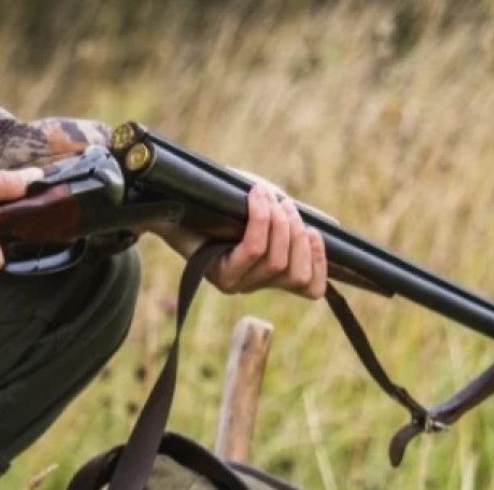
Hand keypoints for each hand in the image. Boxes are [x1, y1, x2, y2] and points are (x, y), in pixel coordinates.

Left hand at [154, 183, 327, 298]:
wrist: (171, 207)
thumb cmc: (218, 206)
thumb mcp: (262, 213)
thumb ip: (288, 222)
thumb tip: (322, 226)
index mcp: (270, 275)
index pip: (310, 288)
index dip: (321, 262)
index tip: (315, 232)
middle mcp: (255, 285)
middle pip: (295, 272)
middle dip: (297, 233)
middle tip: (285, 205)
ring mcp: (237, 284)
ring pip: (276, 261)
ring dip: (280, 223)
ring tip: (268, 197)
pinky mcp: (221, 276)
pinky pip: (252, 249)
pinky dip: (260, 218)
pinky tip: (256, 196)